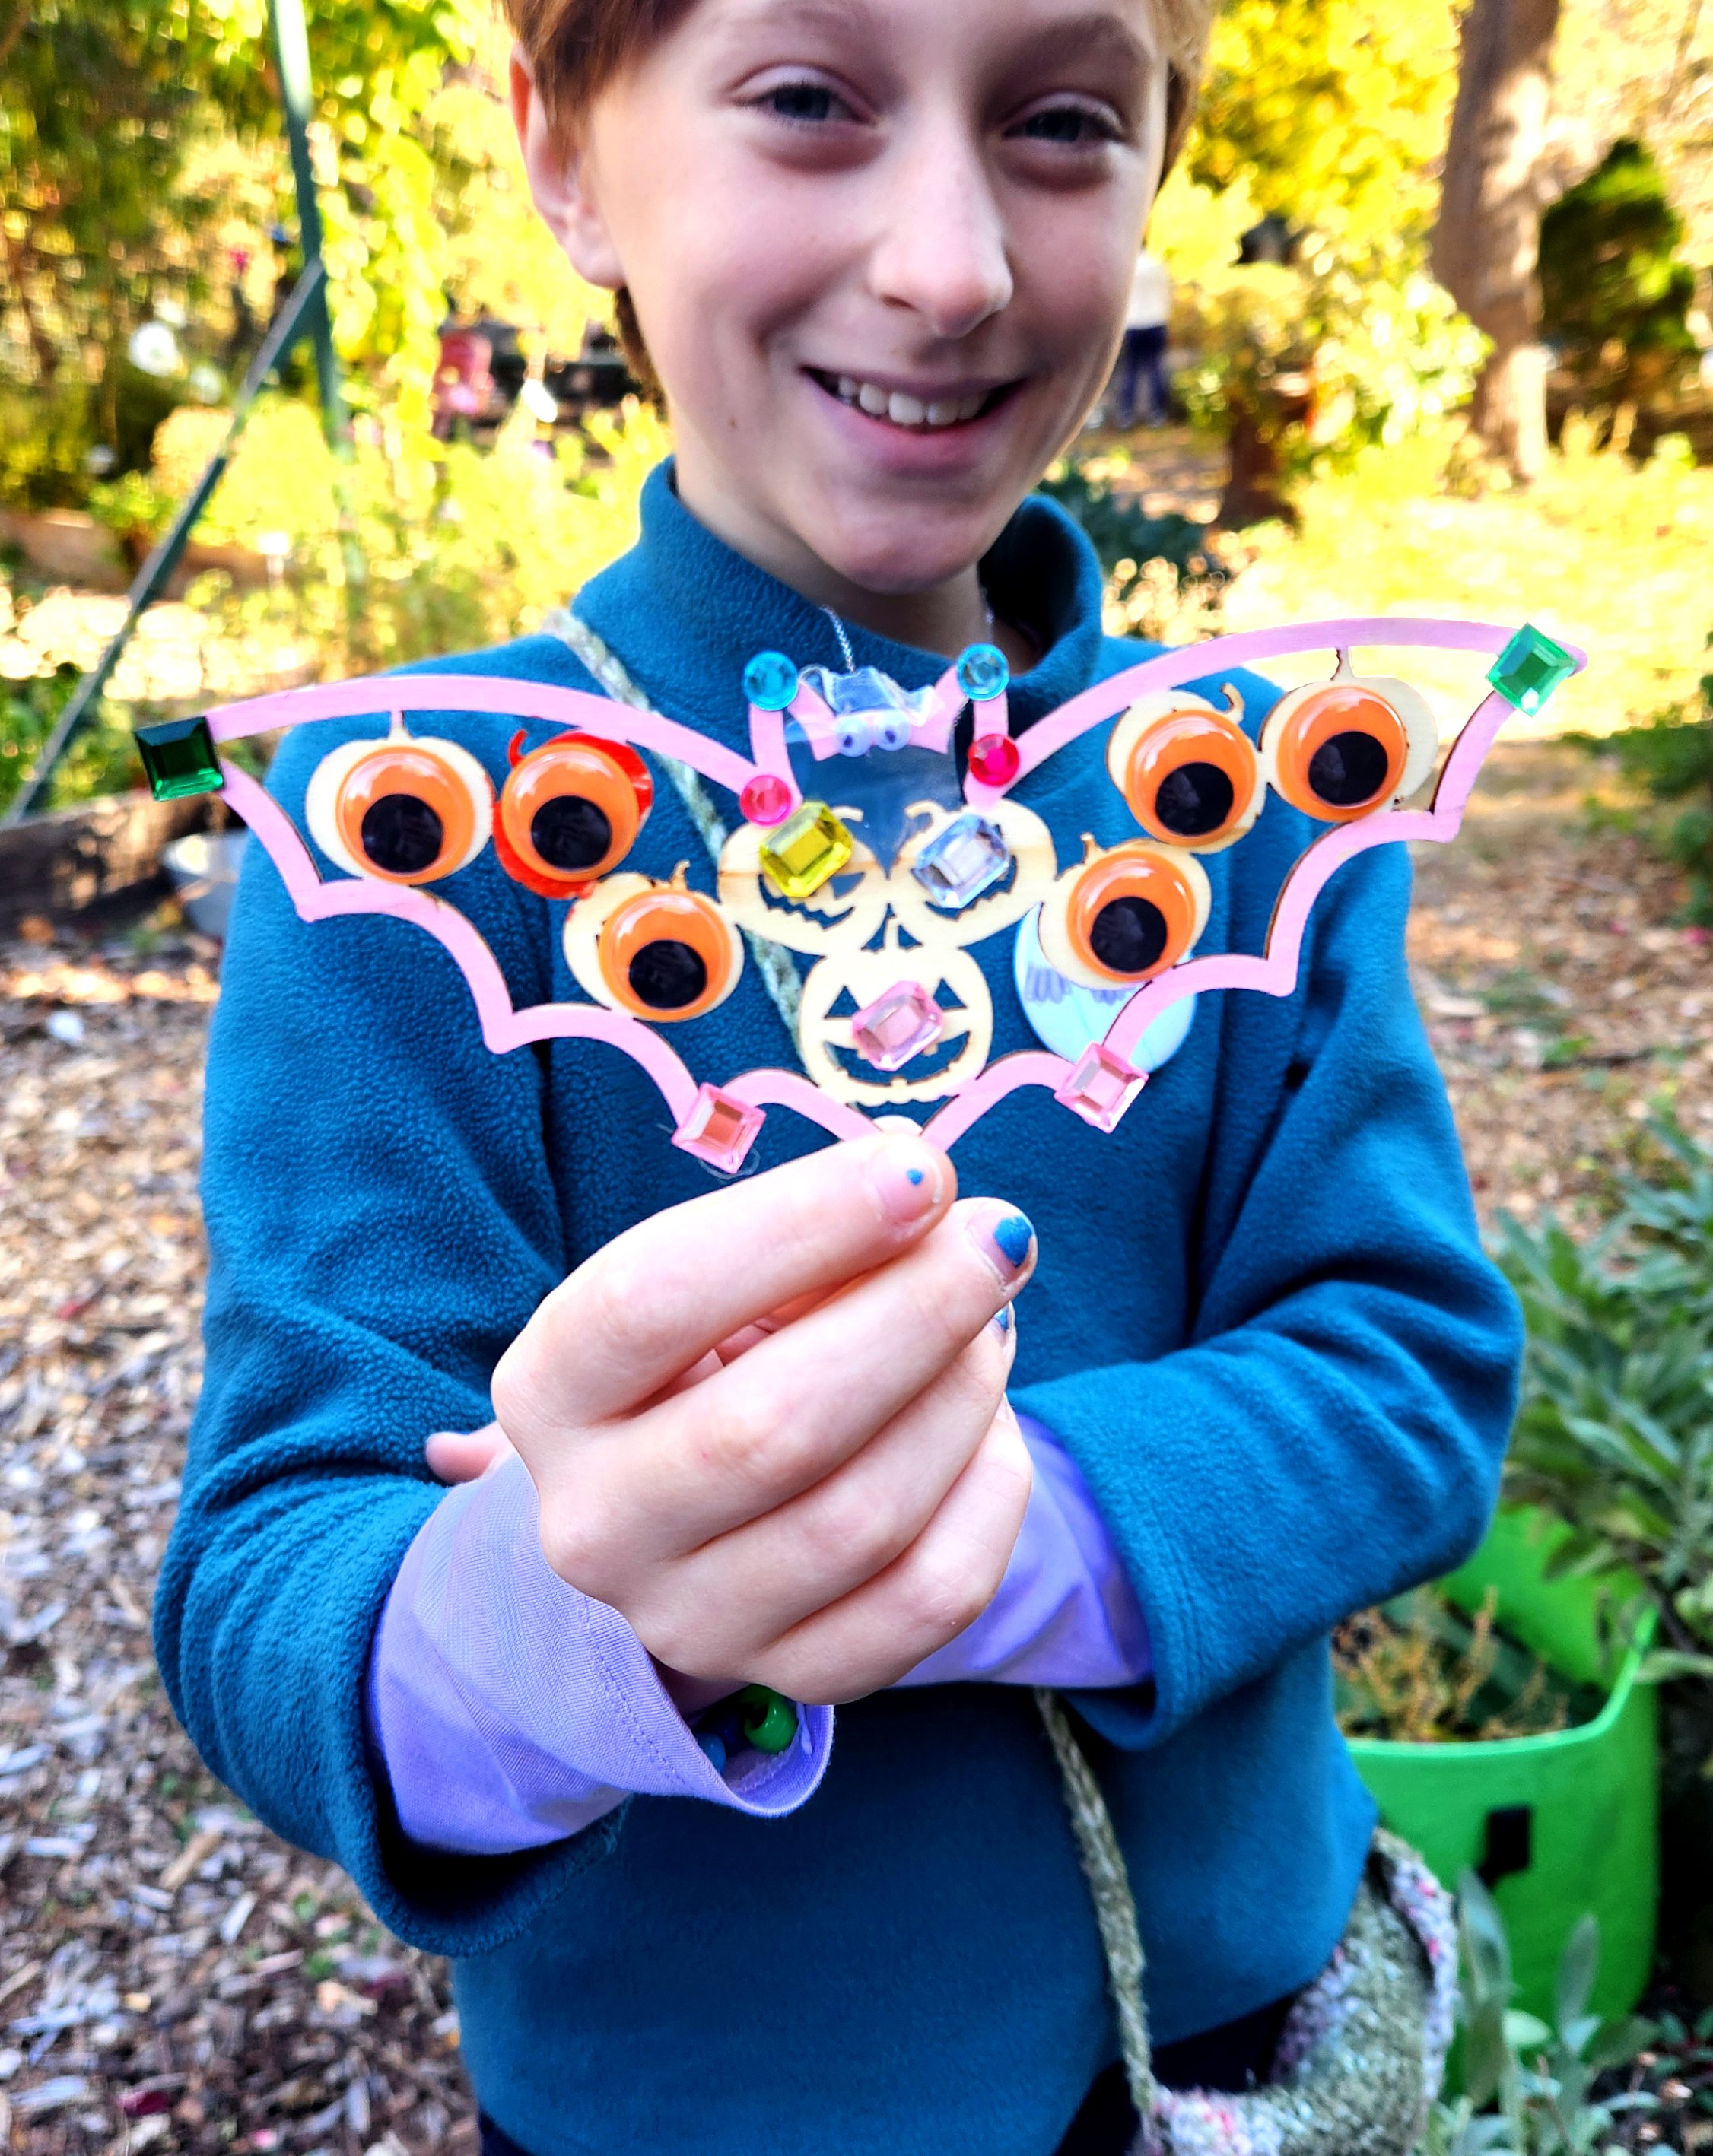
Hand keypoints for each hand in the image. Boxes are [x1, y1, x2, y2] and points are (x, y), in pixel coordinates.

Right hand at [485, 1135, 1035, 1704]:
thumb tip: (938, 1207)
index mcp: (550, 1392)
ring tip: (992, 1319)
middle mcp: (596, 1525)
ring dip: (961, 1395)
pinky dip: (989, 1490)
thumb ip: (803, 1238)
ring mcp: (691, 1620)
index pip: (650, 1302)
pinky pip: (933, 1595)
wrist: (681, 1515)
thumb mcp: (714, 1283)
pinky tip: (990, 1423)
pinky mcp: (796, 1675)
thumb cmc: (707, 1355)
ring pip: (862, 1516)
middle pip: (769, 1427)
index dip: (798, 1226)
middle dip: (913, 1314)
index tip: (914, 1171)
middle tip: (997, 1236)